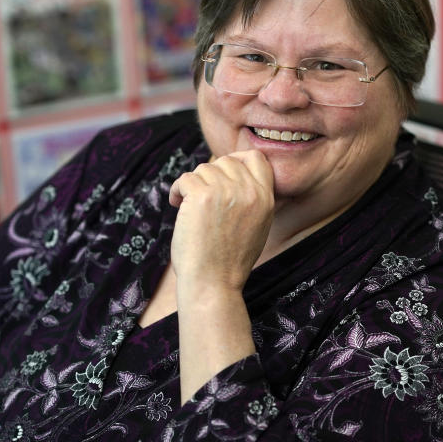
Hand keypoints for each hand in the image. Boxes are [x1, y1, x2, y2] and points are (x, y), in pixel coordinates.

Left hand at [168, 149, 273, 295]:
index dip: (236, 160)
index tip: (222, 174)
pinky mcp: (202, 196)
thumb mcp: (257, 227)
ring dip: (192, 184)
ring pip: (204, 169)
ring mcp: (226, 191)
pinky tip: (176, 205)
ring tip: (187, 206)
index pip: (256, 158)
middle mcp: (249, 191)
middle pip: (226, 162)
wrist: (214, 284)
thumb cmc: (230, 261)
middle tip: (200, 196)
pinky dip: (177, 190)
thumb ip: (252, 200)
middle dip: (210, 176)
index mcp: (266, 199)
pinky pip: (185, 178)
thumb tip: (233, 175)